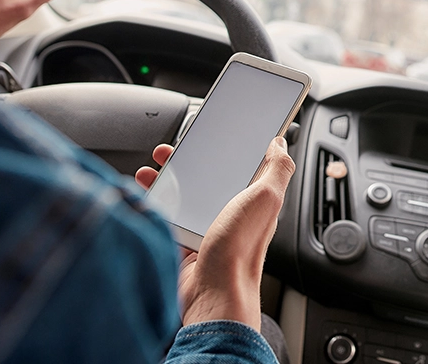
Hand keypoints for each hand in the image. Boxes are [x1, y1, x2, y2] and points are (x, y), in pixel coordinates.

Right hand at [135, 138, 295, 329]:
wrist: (213, 294)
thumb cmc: (240, 250)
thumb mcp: (265, 198)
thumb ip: (277, 169)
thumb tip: (280, 145)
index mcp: (254, 202)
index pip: (242, 167)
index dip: (227, 149)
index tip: (210, 134)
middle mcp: (232, 215)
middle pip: (208, 180)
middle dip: (188, 162)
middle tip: (169, 151)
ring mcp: (207, 230)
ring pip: (185, 197)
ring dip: (167, 181)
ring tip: (152, 170)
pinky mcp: (185, 245)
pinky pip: (168, 219)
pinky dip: (155, 206)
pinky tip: (146, 196)